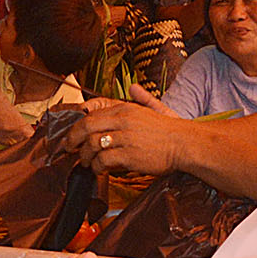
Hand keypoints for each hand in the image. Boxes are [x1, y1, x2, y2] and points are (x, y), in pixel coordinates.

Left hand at [69, 99, 189, 178]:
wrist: (186, 145)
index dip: (76, 128)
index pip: (91, 116)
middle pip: (86, 128)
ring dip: (85, 157)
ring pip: (92, 145)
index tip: (72, 137)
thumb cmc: (170, 131)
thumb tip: (133, 87)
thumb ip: (142, 98)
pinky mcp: (129, 155)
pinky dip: (97, 167)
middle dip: (73, 140)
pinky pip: (103, 161)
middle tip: (70, 150)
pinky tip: (100, 170)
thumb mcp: (155, 108)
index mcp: (125, 109)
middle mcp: (123, 121)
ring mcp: (125, 138)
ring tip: (87, 163)